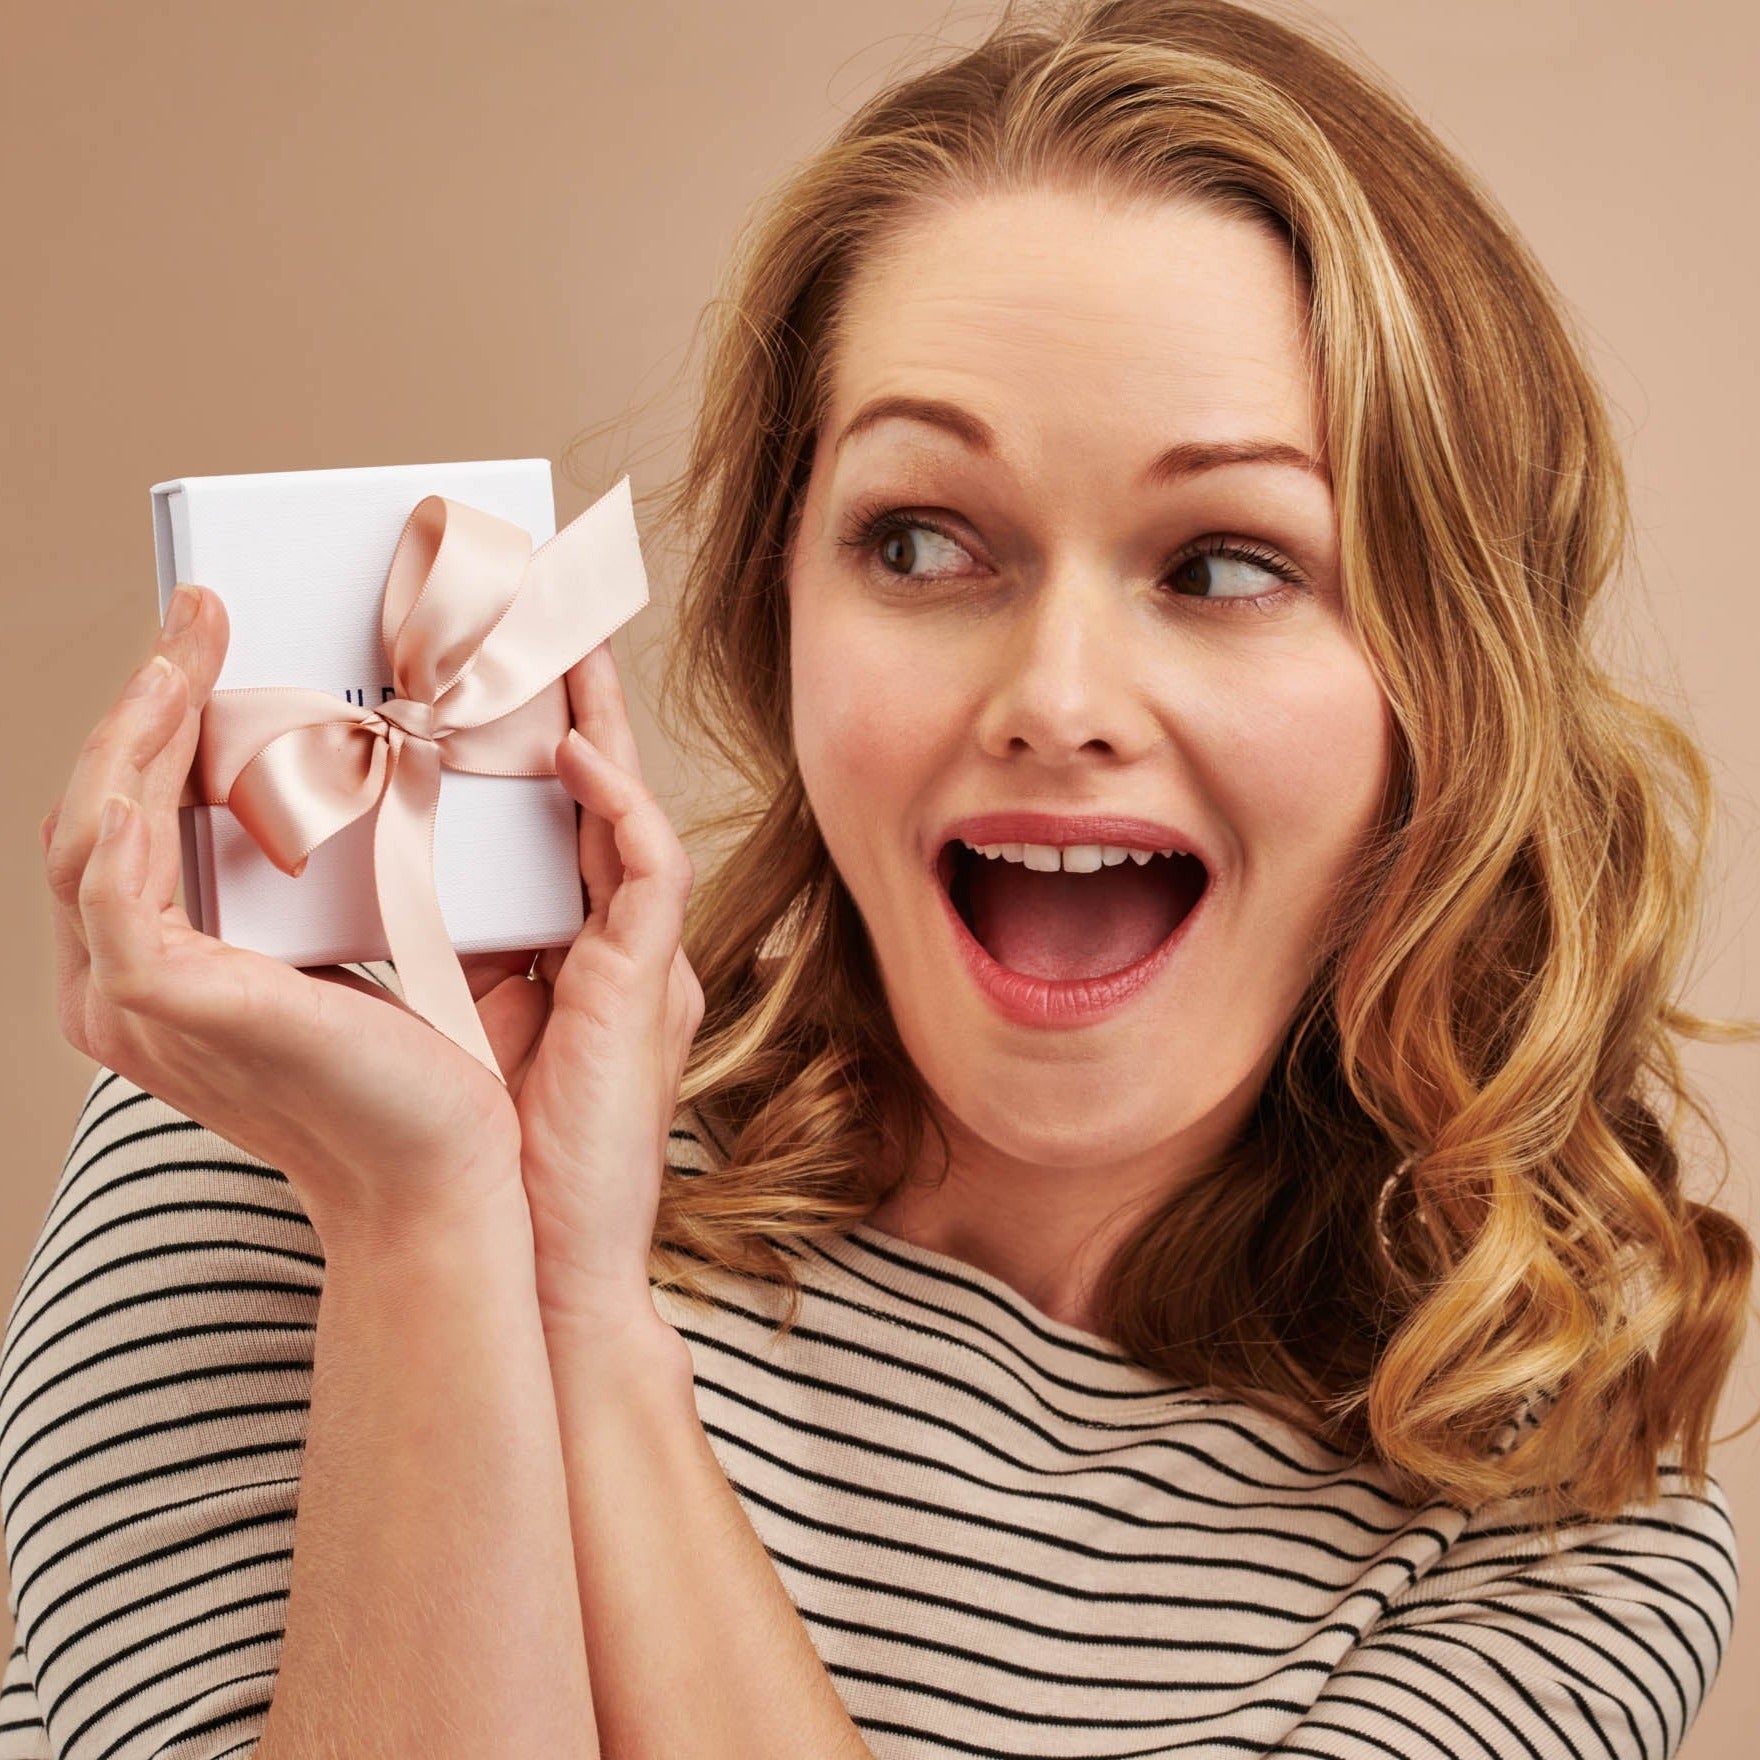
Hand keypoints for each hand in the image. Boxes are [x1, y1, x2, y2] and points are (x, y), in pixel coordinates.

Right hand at [42, 584, 536, 1249]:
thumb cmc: (408, 1066)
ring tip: (192, 639)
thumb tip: (323, 777)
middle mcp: (119, 991)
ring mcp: (127, 999)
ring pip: (95, 826)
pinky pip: (120, 875)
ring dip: (140, 719)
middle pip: (97, 813)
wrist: (441, 1164)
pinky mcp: (162, 998)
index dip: (154, 730)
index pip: (129, 829)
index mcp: (157, 979)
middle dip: (144, 703)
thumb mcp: (342, 948)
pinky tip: (177, 724)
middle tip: (197, 613)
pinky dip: (139, 794)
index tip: (204, 646)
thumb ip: (301, 881)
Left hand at [483, 636, 705, 1342]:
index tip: (483, 662)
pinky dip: (617, 804)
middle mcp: (615, 939)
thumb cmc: (488, 1154)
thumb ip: (435, 944)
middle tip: (534, 605)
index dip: (526, 733)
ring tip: (560, 633)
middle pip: (596, 790)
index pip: (550, 815)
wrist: (537, 1255)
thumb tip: (362, 873)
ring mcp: (640, 957)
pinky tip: (572, 752)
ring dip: (598, 718)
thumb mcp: (446, 1019)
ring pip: (631, 805)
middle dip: (570, 697)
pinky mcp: (648, 983)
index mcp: (571, 946)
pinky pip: (652, 867)